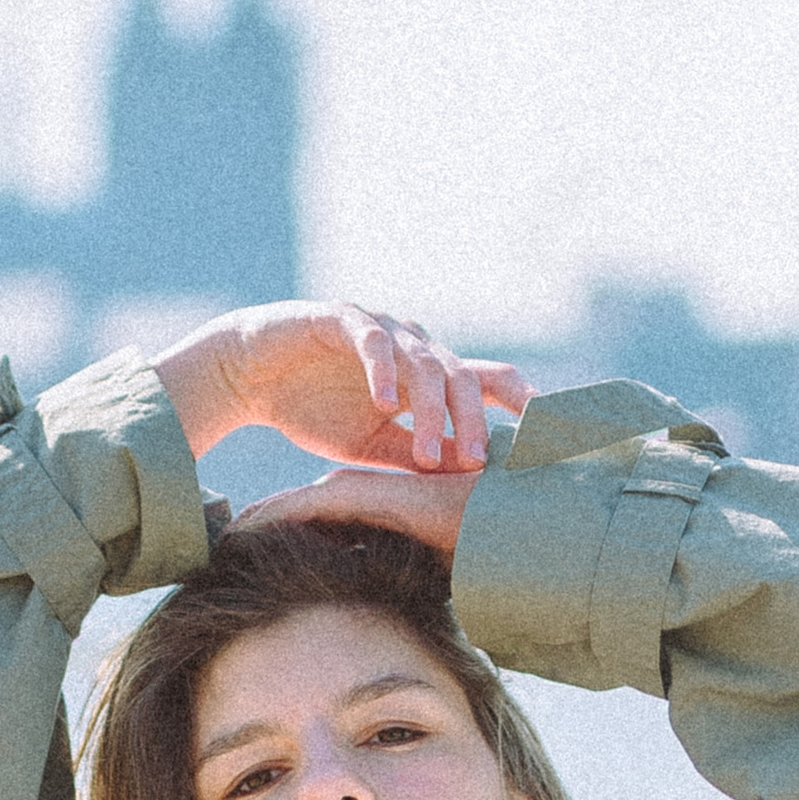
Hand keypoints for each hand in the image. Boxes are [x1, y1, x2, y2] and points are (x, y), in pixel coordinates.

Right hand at [153, 304, 529, 472]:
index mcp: (429, 376)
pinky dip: (382, 371)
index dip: (524, 403)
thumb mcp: (372, 446)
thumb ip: (416, 455)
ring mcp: (383, 328)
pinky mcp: (342, 318)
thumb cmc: (313, 409)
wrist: (247, 377)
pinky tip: (385, 403)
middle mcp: (415, 346)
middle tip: (476, 463)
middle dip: (475, 421)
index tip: (551, 436)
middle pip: (466, 376)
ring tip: (425, 453)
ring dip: (431, 410)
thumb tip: (465, 481)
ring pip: (425, 362)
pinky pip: (372, 341)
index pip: (491, 382)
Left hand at [228, 462, 480, 563]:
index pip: (309, 524)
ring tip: (213, 543)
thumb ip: (398, 584)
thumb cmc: (468, 546)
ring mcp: (351, 490)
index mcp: (366, 511)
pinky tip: (235, 535)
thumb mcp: (419, 569)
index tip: (244, 560)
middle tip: (213, 551)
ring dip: (248, 524)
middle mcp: (354, 496)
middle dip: (251, 529)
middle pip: (288, 513)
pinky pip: (295, 507)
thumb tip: (390, 631)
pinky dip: (262, 518)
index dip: (275, 538)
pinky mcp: (351, 491)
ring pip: (283, 507)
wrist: (493, 519)